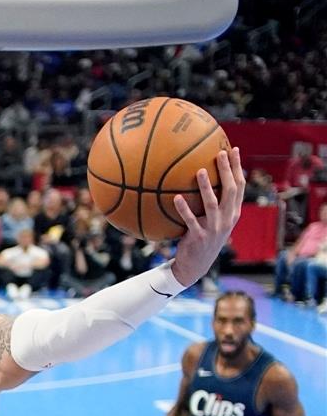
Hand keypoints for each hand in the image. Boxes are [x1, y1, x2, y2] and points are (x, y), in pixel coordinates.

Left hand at [171, 148, 244, 285]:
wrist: (196, 265)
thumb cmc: (201, 237)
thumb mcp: (212, 220)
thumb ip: (212, 202)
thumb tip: (199, 178)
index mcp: (232, 212)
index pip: (239, 186)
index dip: (237, 167)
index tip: (233, 149)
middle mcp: (227, 219)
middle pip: (231, 190)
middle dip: (227, 171)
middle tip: (219, 153)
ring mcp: (215, 228)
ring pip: (212, 204)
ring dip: (205, 187)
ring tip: (199, 171)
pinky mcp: (200, 237)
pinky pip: (191, 220)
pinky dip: (184, 209)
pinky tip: (176, 198)